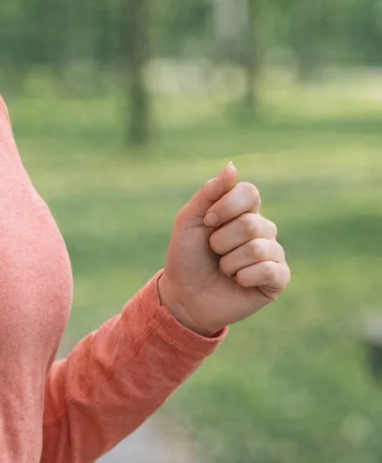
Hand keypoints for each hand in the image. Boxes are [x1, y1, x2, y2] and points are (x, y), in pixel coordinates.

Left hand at [158, 162, 290, 336]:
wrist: (185, 295)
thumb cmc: (186, 256)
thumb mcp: (189, 220)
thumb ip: (210, 193)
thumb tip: (232, 166)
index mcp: (242, 211)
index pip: (249, 192)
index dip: (226, 206)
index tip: (207, 221)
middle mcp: (262, 229)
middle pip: (252, 223)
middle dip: (222, 240)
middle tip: (213, 251)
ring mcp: (272, 254)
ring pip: (259, 248)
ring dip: (230, 261)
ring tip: (224, 269)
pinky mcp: (278, 279)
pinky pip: (269, 270)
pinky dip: (245, 276)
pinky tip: (238, 282)